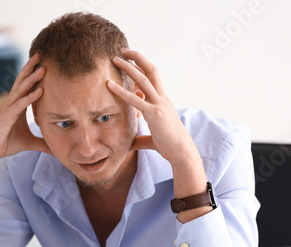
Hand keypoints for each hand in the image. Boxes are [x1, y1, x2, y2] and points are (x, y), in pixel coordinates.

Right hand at [0, 53, 50, 161]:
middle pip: (22, 81)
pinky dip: (30, 97)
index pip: (26, 87)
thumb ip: (42, 143)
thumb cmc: (5, 144)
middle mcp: (12, 103)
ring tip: (43, 68)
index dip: (34, 75)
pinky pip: (20, 104)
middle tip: (42, 55)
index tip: (45, 63)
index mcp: (17, 106)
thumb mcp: (29, 143)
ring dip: (33, 79)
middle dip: (32, 68)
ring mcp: (8, 108)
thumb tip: (56, 149)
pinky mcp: (6, 116)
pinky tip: (41, 91)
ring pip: (21, 89)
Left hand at [106, 49, 196, 164]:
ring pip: (142, 79)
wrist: (181, 151)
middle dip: (137, 58)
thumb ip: (141, 137)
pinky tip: (109, 85)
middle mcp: (162, 98)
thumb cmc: (170, 145)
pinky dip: (121, 91)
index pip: (154, 77)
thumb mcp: (153, 137)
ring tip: (115, 59)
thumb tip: (130, 143)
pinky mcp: (154, 114)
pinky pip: (135, 99)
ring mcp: (159, 104)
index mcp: (163, 101)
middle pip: (151, 70)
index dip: (142, 66)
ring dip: (128, 67)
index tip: (131, 60)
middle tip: (122, 51)